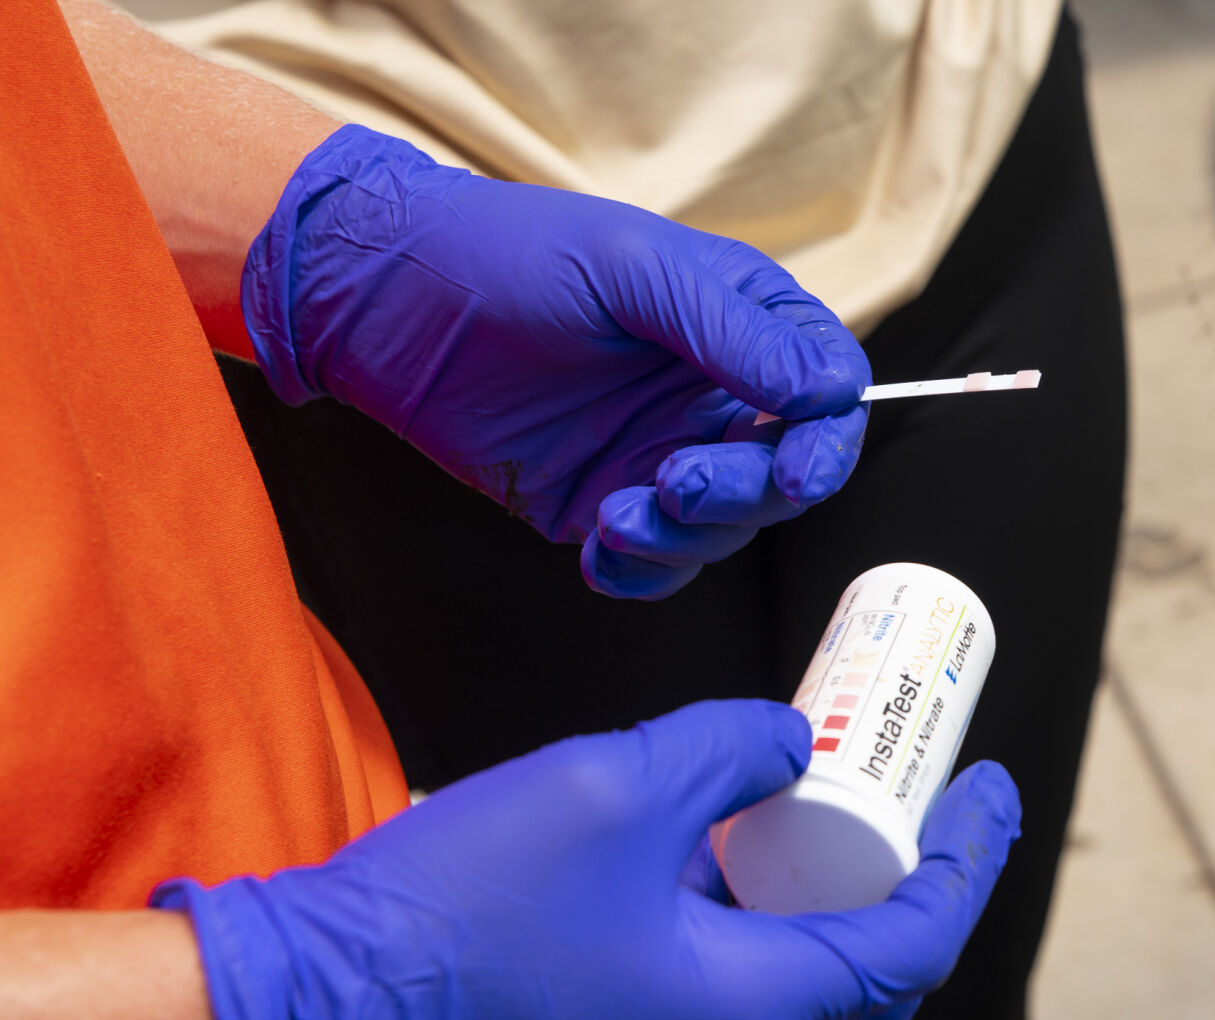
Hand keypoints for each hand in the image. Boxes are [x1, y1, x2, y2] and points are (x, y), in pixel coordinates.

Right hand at [153, 702, 1018, 1019]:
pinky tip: (707, 844)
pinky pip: (710, 990)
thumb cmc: (463, 905)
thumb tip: (787, 745)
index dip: (965, 860)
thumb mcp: (620, 786)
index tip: (986, 783)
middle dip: (898, 874)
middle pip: (858, 974)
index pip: (911, 948)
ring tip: (806, 793)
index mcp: (747, 1012)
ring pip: (780, 982)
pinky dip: (737, 918)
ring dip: (809, 892)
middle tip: (909, 783)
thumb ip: (729, 750)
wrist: (305, 1006)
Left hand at [241, 125, 870, 599]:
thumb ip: (733, 332)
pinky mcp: (604, 503)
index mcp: (739, 325)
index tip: (794, 462)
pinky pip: (655, 564)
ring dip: (683, 536)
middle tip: (681, 479)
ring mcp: (659, 454)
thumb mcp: (631, 269)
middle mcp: (711, 396)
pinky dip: (638, 570)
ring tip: (617, 509)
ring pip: (724, 530)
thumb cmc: (507, 255)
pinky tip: (600, 543)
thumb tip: (827, 389)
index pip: (827, 391)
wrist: (387, 302)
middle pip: (785, 475)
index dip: (826, 437)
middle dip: (746, 493)